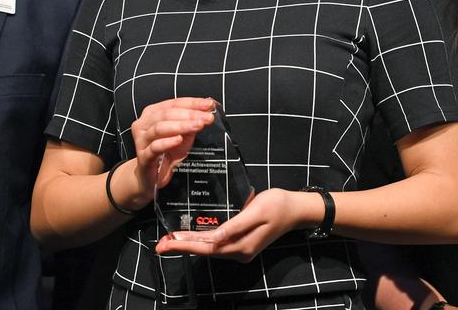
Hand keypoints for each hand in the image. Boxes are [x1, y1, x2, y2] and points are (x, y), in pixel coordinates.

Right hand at [126, 97, 215, 203]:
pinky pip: (155, 147)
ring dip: (181, 126)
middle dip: (189, 114)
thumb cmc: (167, 152)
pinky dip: (168, 142)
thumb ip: (192, 122)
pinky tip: (179, 139)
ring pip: (160, 128)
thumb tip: (207, 110)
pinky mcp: (143, 156)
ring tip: (197, 125)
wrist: (152, 176)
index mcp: (152, 113)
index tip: (208, 104)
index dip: (192, 103)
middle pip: (166, 114)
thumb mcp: (183, 135)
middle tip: (206, 117)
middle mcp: (144, 124)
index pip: (173, 103)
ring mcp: (141, 140)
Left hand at [153, 187, 317, 261]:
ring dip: (189, 245)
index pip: (207, 246)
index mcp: (241, 245)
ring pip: (209, 249)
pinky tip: (191, 238)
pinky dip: (201, 242)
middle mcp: (239, 252)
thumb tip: (215, 238)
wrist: (297, 210)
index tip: (167, 242)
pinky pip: (217, 245)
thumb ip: (235, 225)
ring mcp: (241, 250)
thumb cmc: (278, 205)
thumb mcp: (256, 211)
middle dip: (182, 247)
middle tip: (160, 244)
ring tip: (170, 241)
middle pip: (205, 250)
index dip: (186, 244)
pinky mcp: (242, 243)